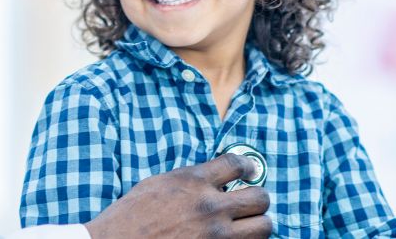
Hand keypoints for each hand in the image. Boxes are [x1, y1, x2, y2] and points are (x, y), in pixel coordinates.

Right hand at [85, 154, 271, 238]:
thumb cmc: (130, 215)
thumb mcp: (157, 184)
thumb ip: (189, 180)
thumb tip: (215, 179)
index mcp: (192, 181)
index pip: (236, 164)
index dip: (247, 166)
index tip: (248, 171)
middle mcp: (209, 206)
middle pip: (259, 197)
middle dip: (257, 198)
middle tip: (249, 200)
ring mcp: (216, 235)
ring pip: (264, 226)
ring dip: (259, 223)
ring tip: (248, 224)